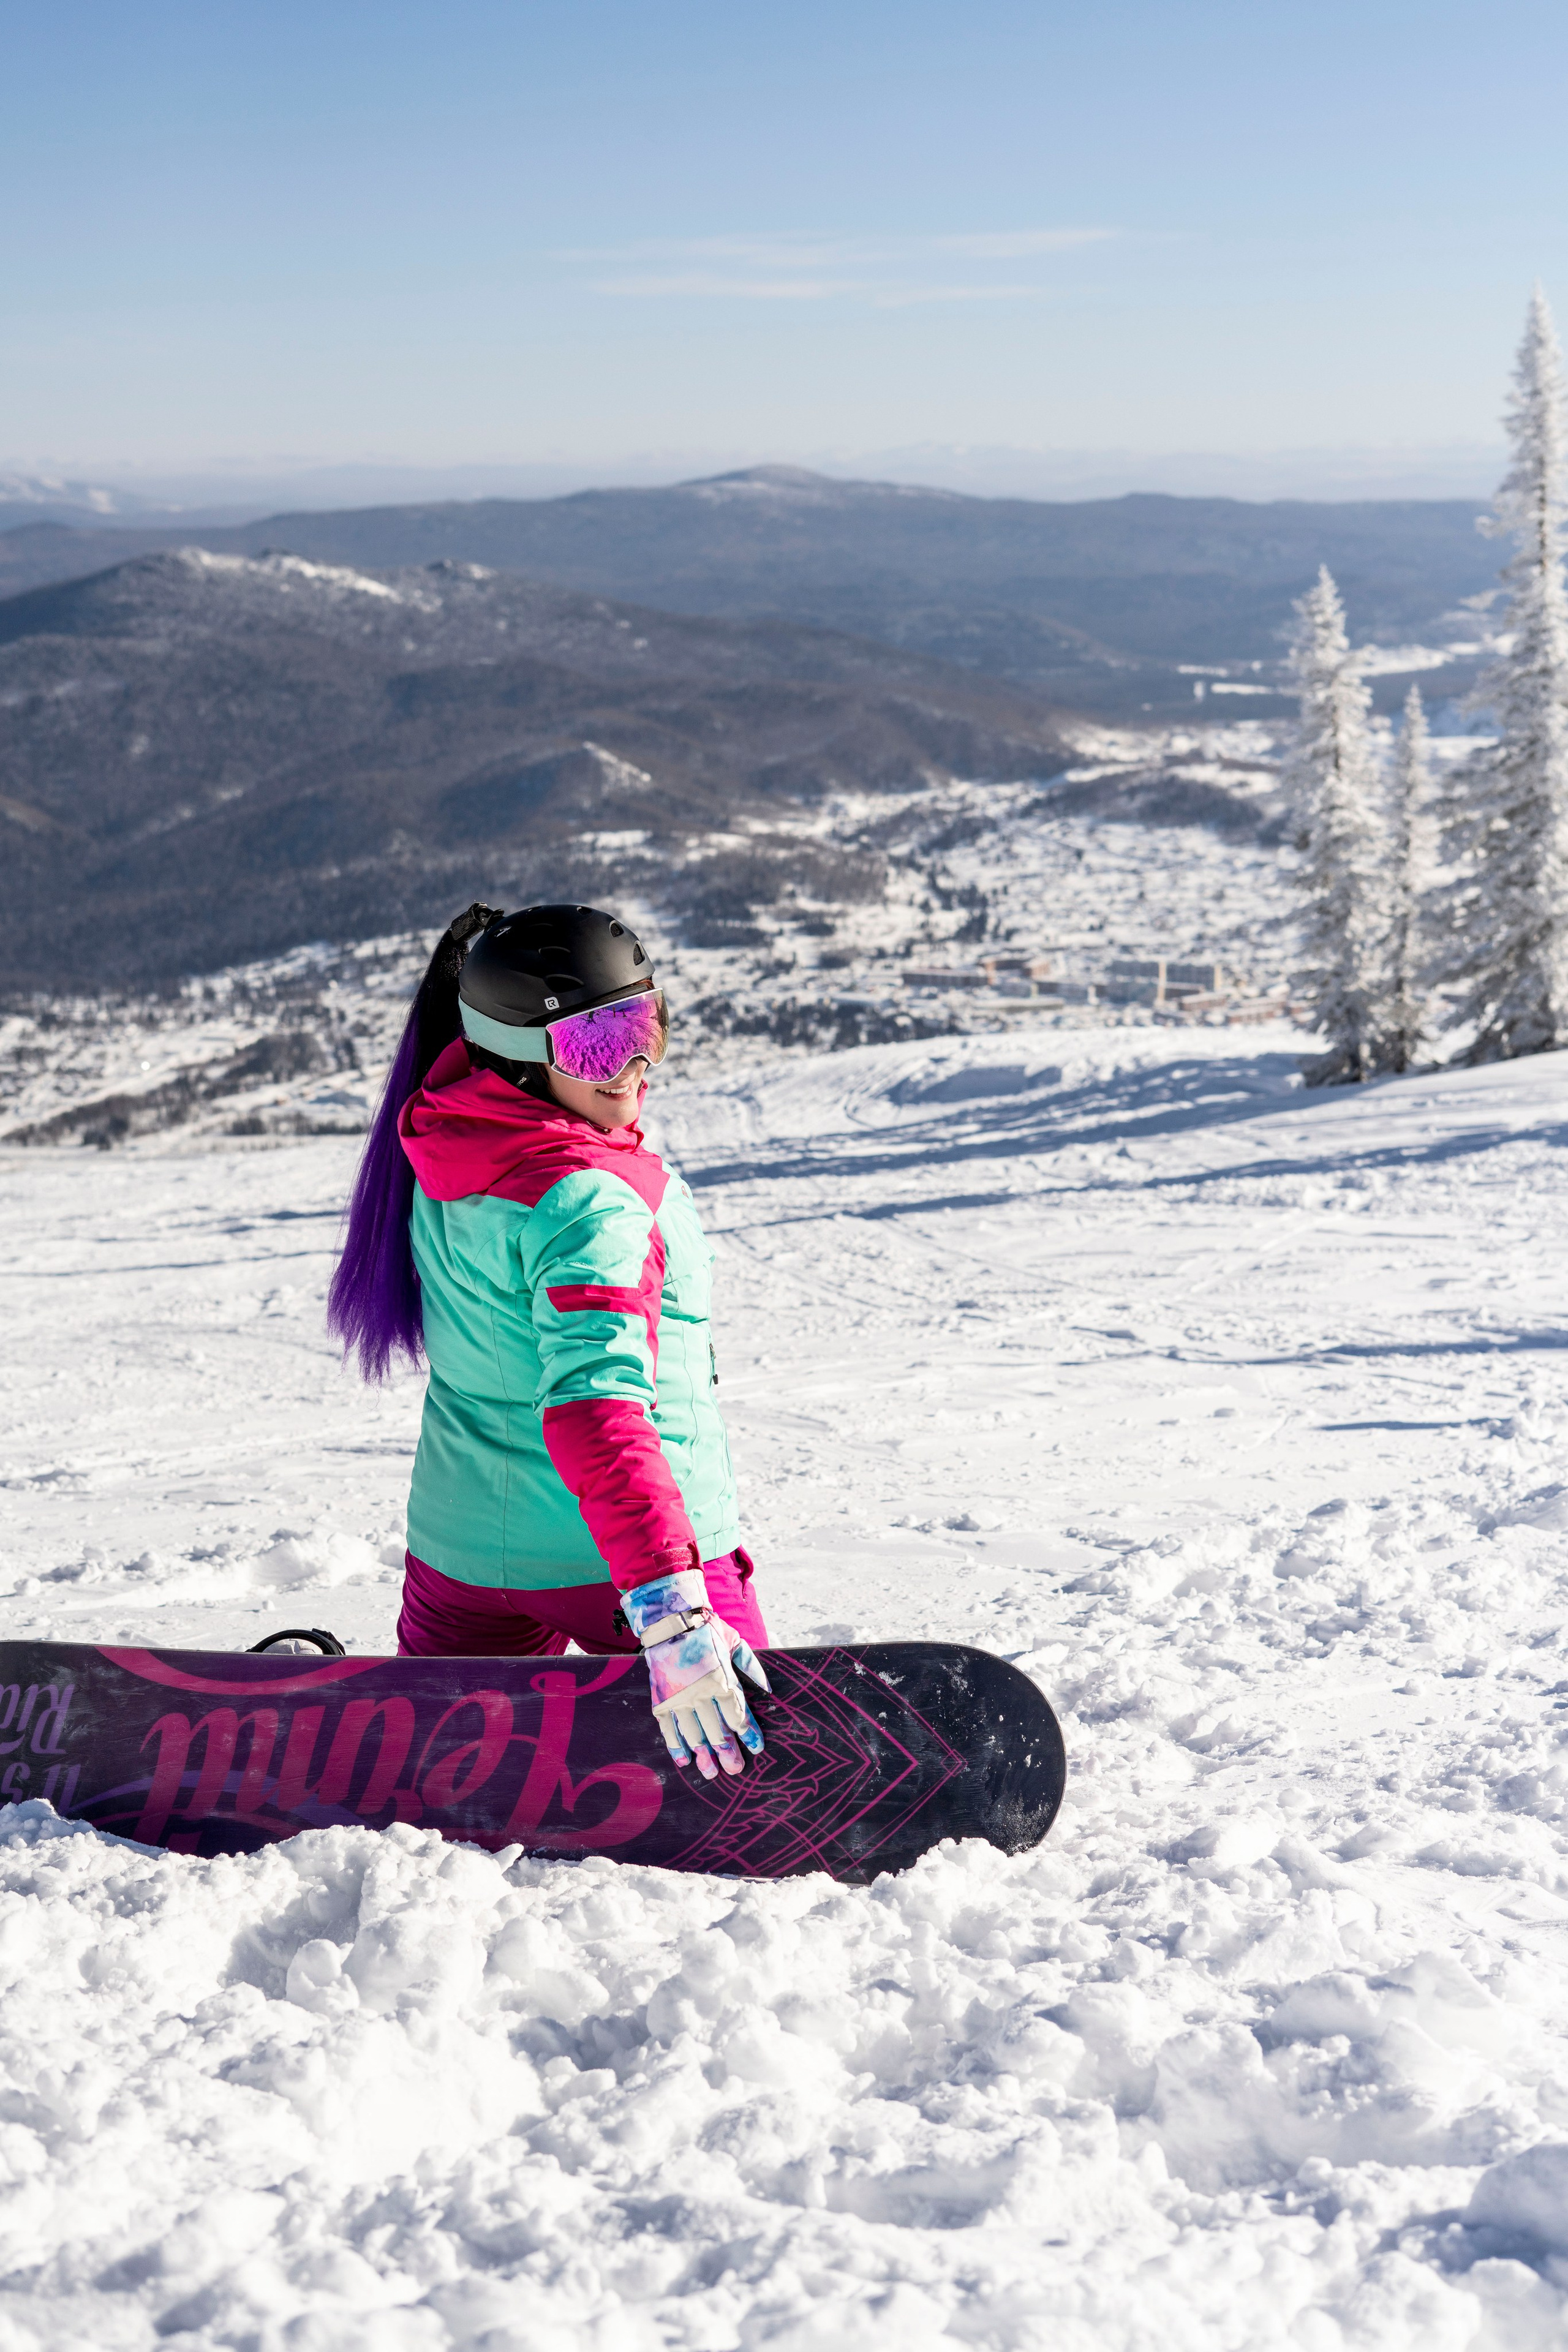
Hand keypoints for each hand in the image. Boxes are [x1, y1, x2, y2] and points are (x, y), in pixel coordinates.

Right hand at [623, 1569, 769, 1778]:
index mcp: (721, 1679)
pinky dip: (676, 1746)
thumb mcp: (735, 1642)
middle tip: (735, 1770)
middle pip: (717, 1732)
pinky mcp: (660, 1699)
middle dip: (728, 1754)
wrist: (670, 1618)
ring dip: (704, 1757)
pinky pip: (669, 1729)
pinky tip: (684, 1760)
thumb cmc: (706, 1629)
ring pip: (694, 1736)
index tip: (756, 1749)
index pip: (738, 1716)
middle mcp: (700, 1693)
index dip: (749, 1735)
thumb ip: (750, 1667)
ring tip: (711, 1773)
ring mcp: (678, 1698)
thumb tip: (767, 1690)